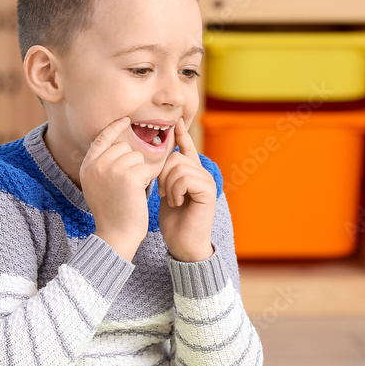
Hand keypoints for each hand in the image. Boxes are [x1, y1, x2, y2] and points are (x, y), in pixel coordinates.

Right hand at [80, 116, 152, 260]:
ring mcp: (112, 169)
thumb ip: (103, 165)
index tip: (126, 120)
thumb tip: (118, 145)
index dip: (115, 128)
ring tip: (133, 190)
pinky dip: (147, 179)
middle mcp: (97, 165)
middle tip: (130, 183)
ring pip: (137, 156)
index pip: (102, 138)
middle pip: (124, 147)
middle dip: (132, 162)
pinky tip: (140, 193)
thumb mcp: (97, 186)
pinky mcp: (128, 176)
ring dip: (140, 171)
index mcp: (87, 166)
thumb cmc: (112, 212)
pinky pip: (146, 167)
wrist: (116, 234)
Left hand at [158, 117, 216, 261]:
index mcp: (192, 173)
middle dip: (163, 175)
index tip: (176, 121)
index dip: (182, 134)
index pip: (187, 148)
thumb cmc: (173, 221)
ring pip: (178, 167)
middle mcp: (202, 173)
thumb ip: (166, 175)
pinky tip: (177, 203)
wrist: (183, 243)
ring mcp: (208, 181)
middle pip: (175, 158)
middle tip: (164, 192)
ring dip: (168, 185)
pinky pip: (185, 178)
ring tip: (171, 199)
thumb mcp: (166, 192)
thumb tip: (156, 156)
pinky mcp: (208, 191)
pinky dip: (176, 191)